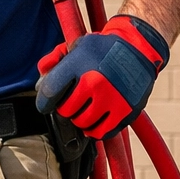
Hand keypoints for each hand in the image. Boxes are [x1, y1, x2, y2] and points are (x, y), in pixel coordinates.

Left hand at [36, 15, 168, 140]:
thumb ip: (53, 62)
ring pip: (82, 123)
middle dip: (64, 108)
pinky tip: (94, 120)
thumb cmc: (103, 48)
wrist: (139, 47)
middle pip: (65, 110)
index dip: (43, 102)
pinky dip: (95, 130)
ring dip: (79, 119)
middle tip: (70, 104)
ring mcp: (112, 99)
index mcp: (79, 66)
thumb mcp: (75, 46)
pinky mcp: (126, 111)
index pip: (49, 92)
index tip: (45, 105)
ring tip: (83, 110)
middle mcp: (95, 84)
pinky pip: (102, 132)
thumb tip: (40, 86)